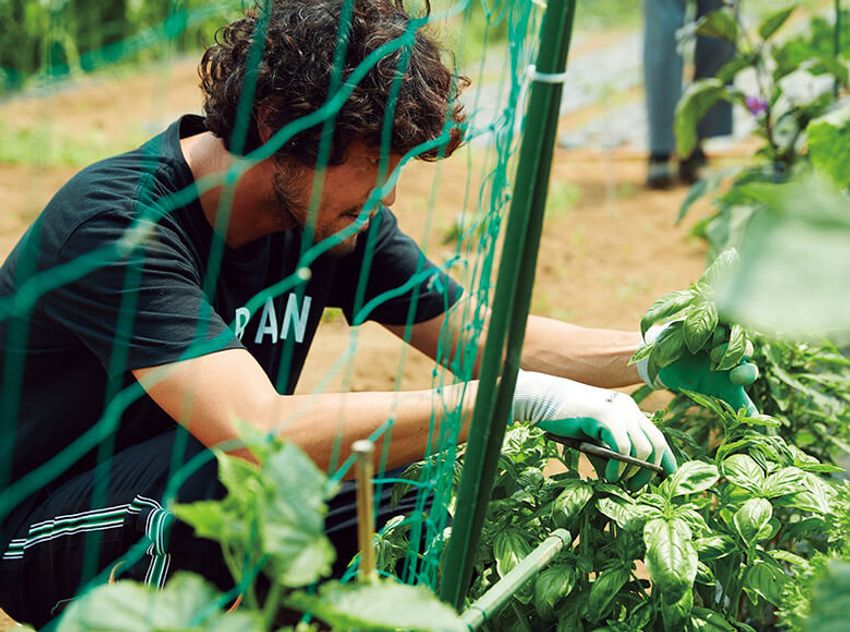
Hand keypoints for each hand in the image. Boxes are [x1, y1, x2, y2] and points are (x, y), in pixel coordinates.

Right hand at [512, 370, 675, 489]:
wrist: (541, 399)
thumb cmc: (564, 421)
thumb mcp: (593, 440)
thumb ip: (609, 456)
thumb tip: (622, 481)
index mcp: (630, 412)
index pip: (658, 438)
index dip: (666, 462)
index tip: (661, 482)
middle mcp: (629, 409)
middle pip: (658, 444)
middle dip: (649, 473)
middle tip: (633, 488)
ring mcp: (619, 410)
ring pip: (644, 449)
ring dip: (632, 473)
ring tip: (616, 482)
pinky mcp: (605, 415)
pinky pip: (623, 448)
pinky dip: (617, 467)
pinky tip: (607, 476)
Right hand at [637, 325, 759, 414]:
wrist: (666, 364)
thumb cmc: (696, 379)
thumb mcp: (717, 393)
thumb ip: (739, 405)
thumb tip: (762, 428)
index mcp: (737, 368)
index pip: (749, 370)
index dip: (745, 373)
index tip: (733, 379)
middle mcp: (732, 349)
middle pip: (743, 347)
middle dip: (736, 353)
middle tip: (720, 359)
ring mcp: (718, 334)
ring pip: (730, 331)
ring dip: (723, 338)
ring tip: (711, 344)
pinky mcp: (702, 321)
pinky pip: (711, 317)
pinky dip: (711, 323)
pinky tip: (705, 329)